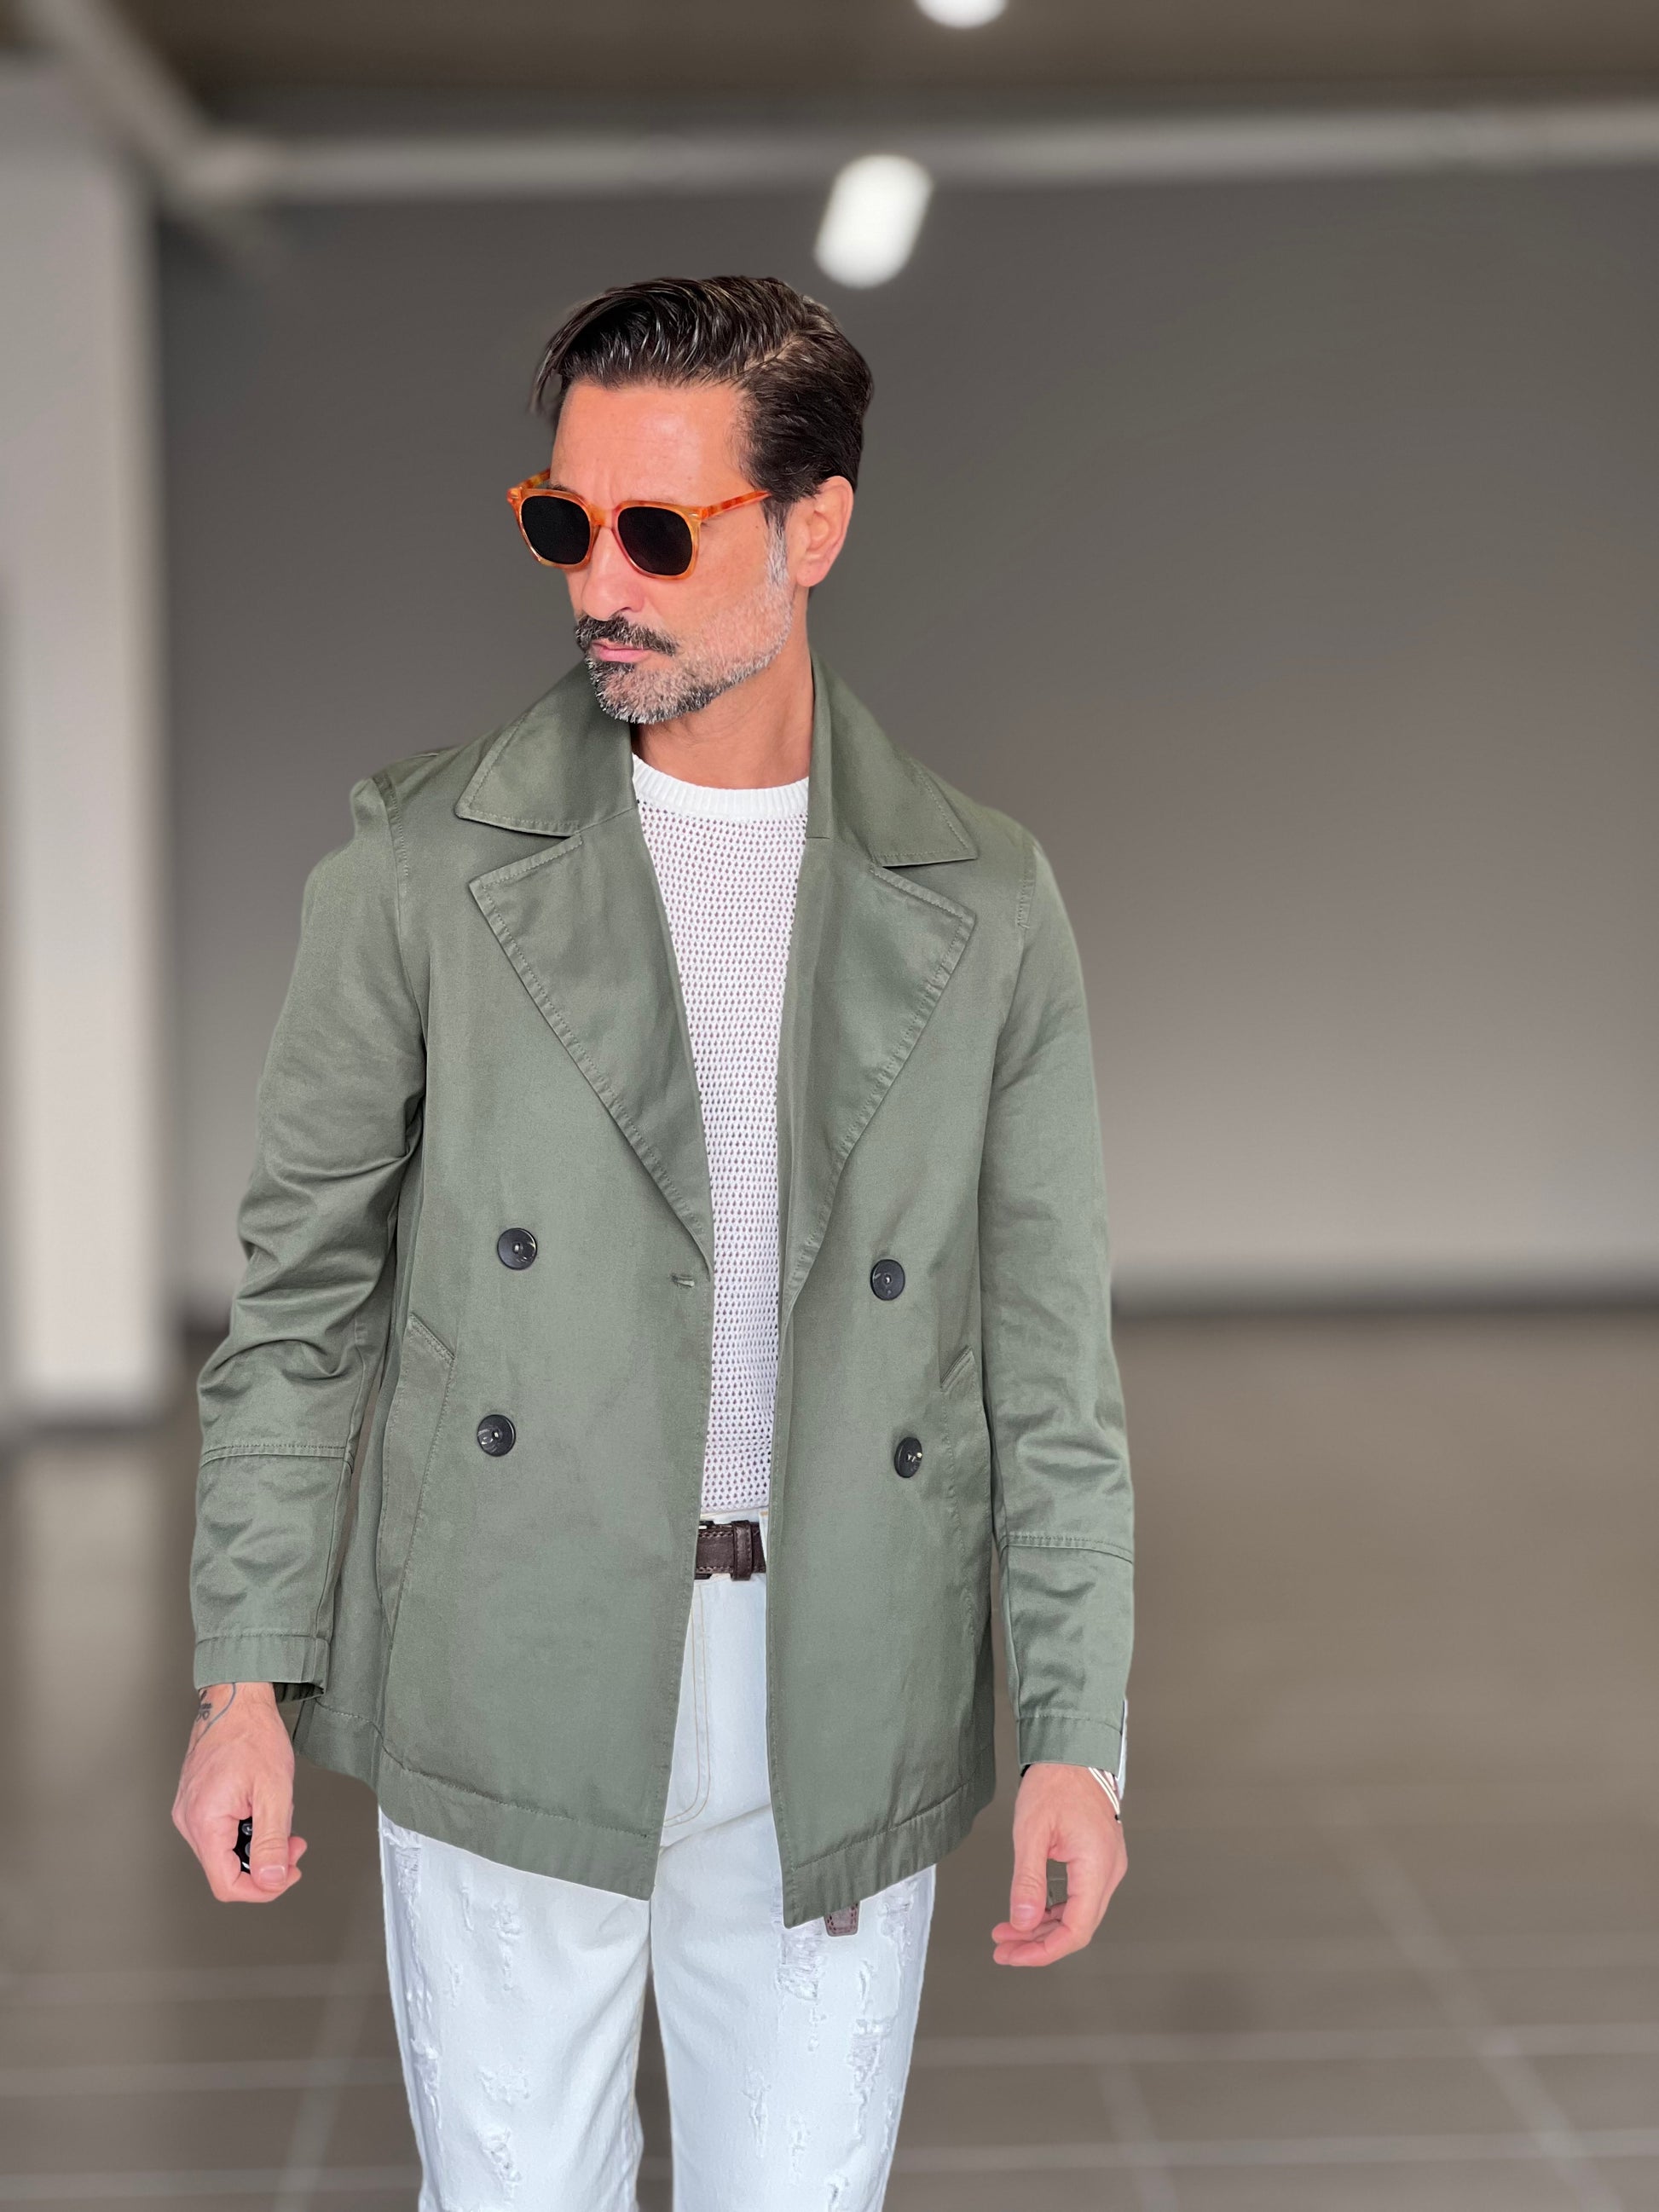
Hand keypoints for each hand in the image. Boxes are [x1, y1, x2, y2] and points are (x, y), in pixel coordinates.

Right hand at [172, 1682, 307, 1902]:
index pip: (226, 1883)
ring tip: (281, 1822)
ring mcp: (190, 1810)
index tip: (286, 1876)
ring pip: (225, 1852)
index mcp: (204, 1821)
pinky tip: (261, 1811)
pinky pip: (221, 1832)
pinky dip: (246, 1830)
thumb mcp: (274, 1790)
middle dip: (266, 1864)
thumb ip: (273, 1840)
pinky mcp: (197, 1802)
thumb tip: (272, 1880)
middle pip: (226, 1869)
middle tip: (294, 1846)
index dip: (261, 1890)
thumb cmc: (252, 1733)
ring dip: (258, 1846)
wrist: (236, 1698)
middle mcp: (189, 1820)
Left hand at [992, 1761, 1125, 1965]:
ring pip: (1078, 1914)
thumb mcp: (1032, 1832)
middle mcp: (1109, 1871)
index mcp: (1097, 1866)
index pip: (1077, 1929)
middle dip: (1038, 1943)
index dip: (1044, 1950)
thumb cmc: (1056, 1782)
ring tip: (1008, 1933)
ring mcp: (1106, 1866)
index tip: (1015, 1955)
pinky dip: (1053, 1909)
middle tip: (1003, 1948)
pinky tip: (1029, 1912)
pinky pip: (1079, 1897)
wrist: (1072, 1752)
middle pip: (1078, 1927)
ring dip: (1043, 1927)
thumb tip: (1022, 1922)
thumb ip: (1028, 1881)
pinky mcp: (1098, 1860)